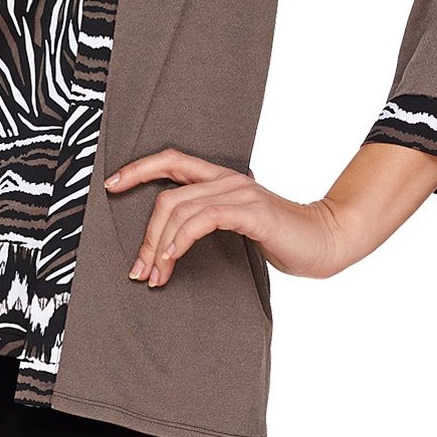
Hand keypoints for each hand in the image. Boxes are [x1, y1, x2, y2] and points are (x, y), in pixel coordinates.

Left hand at [104, 147, 358, 284]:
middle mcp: (227, 180)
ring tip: (152, 275)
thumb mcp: (237, 224)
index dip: (138, 168)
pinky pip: (204, 220)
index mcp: (221, 178)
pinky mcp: (251, 212)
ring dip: (158, 246)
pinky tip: (172, 260)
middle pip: (167, 196)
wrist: (326, 240)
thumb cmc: (280, 237)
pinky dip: (181, 240)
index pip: (171, 161)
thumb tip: (168, 241)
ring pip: (180, 210)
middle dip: (145, 236)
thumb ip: (208, 221)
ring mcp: (240, 194)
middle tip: (138, 270)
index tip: (111, 185)